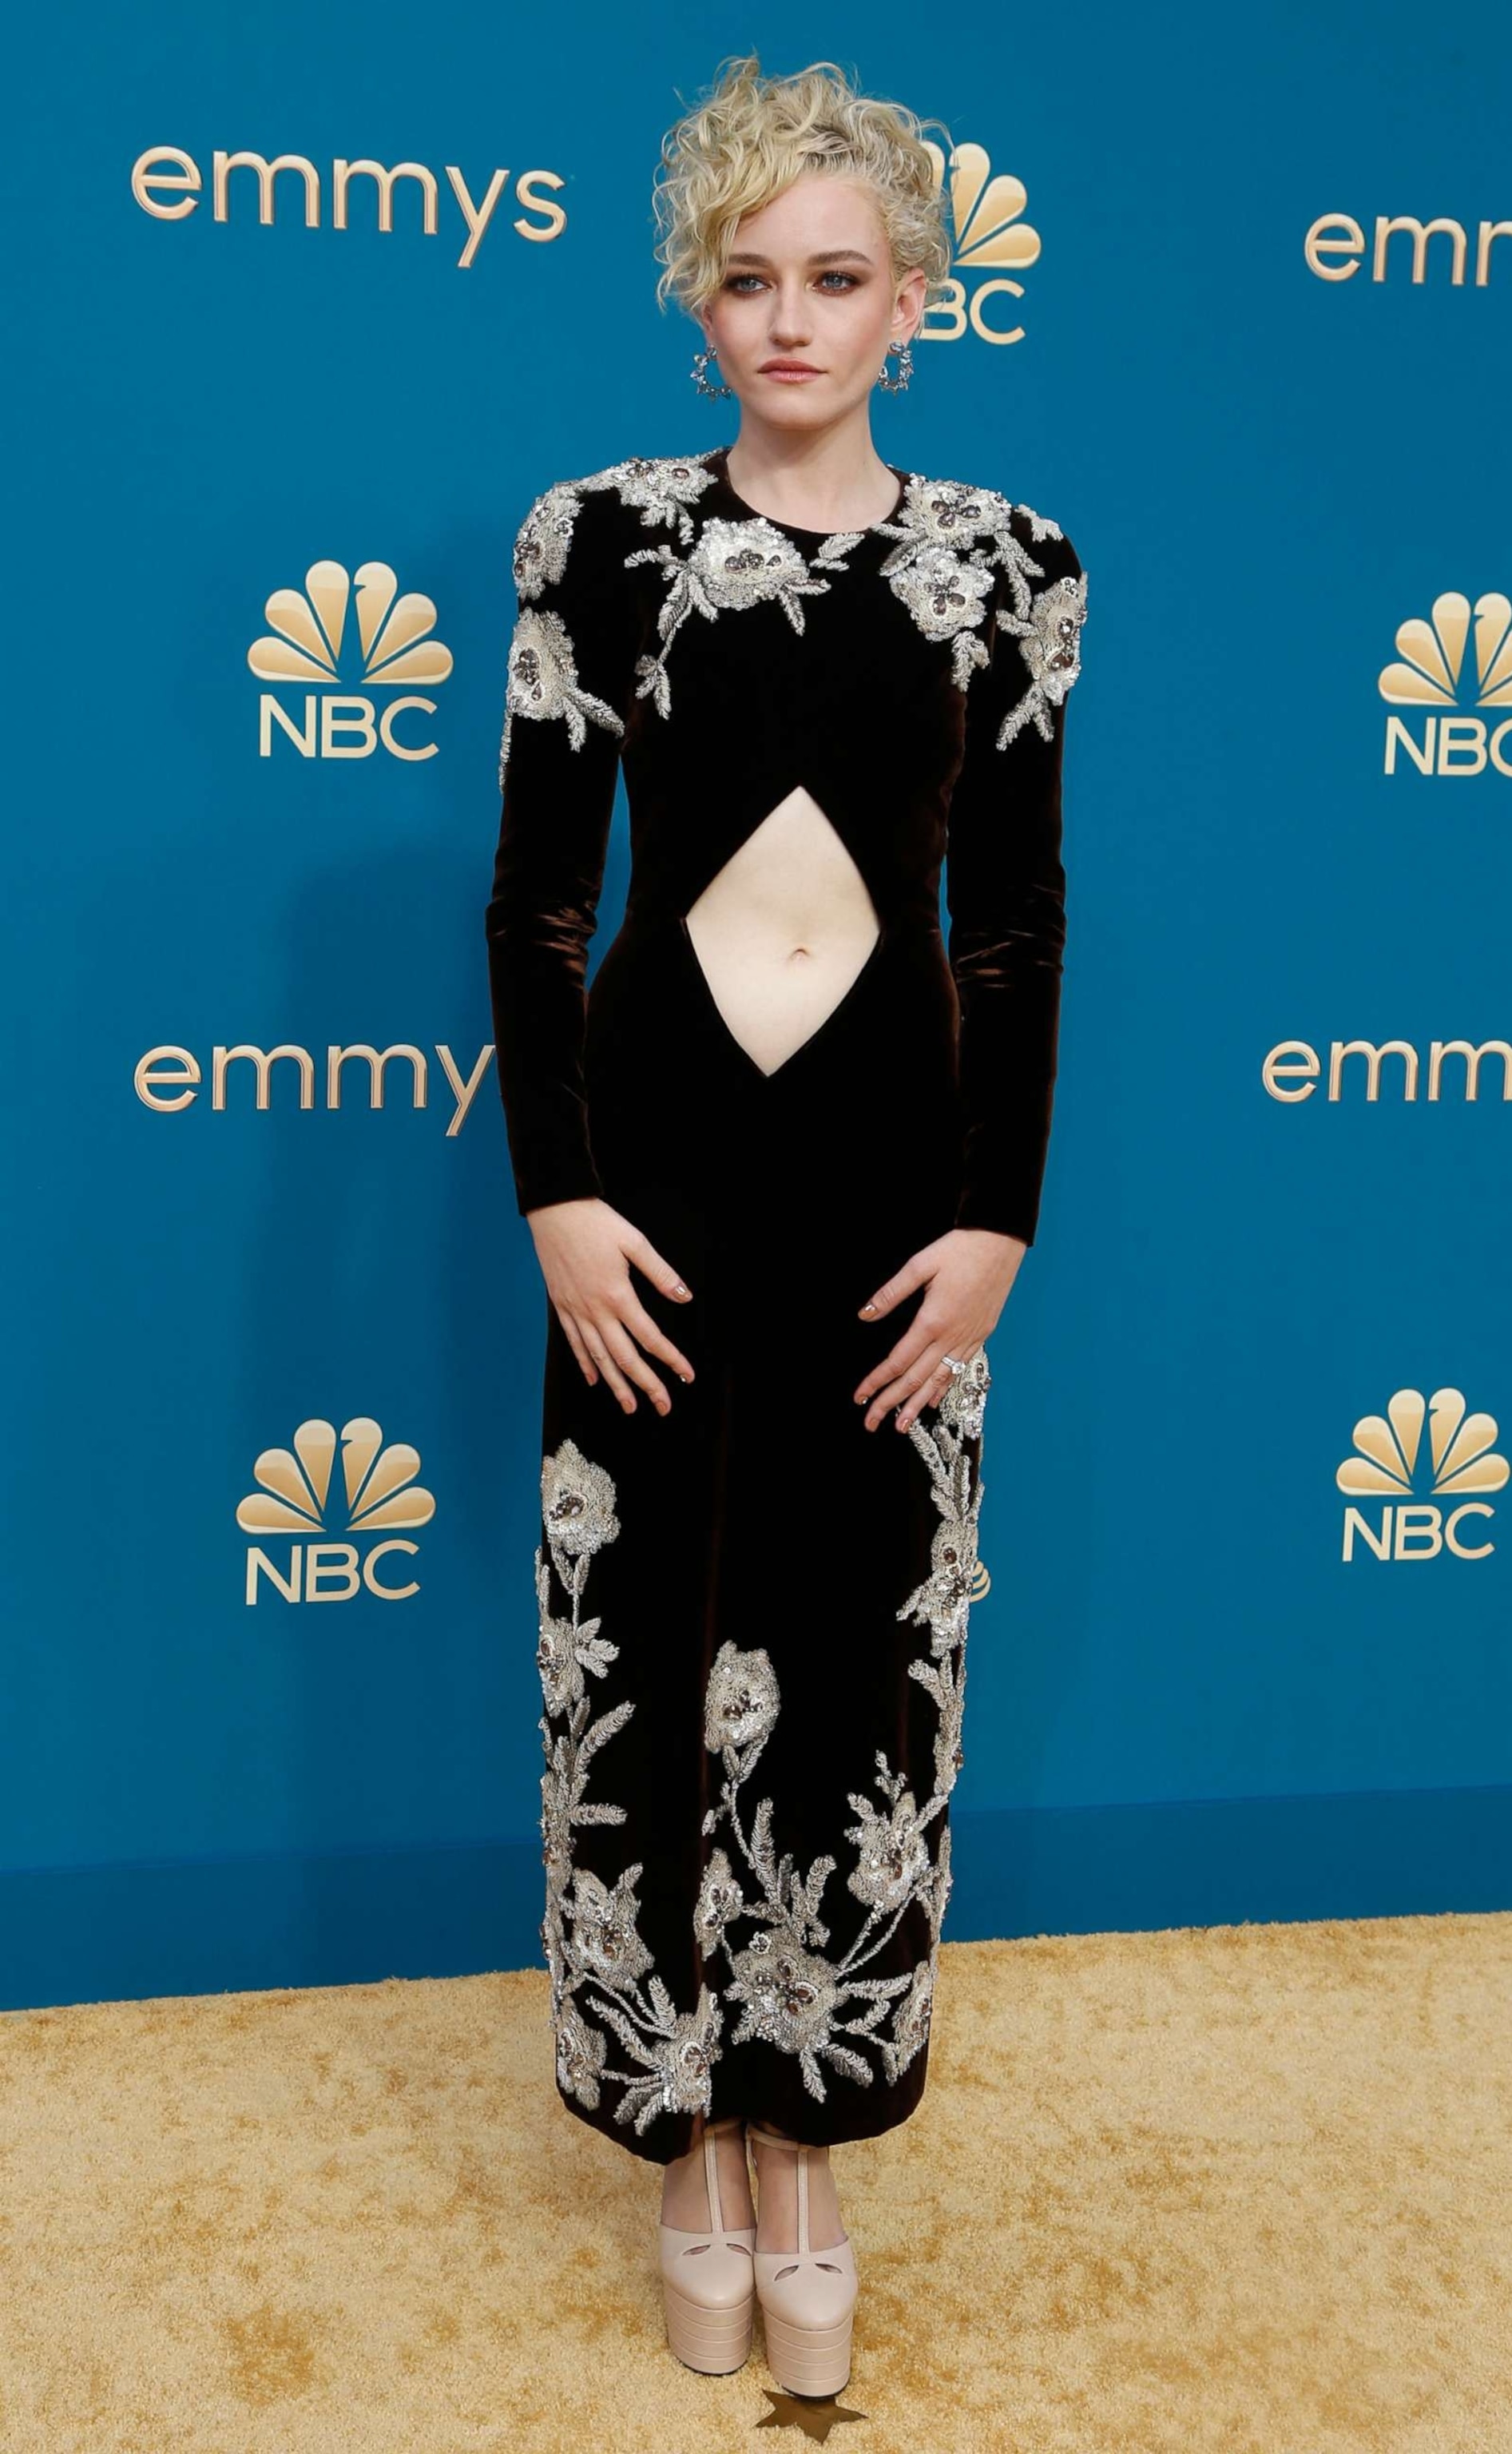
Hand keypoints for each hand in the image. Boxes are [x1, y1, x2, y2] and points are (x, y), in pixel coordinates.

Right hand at [526, 1197, 695, 1417]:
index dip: (671, 1359)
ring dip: (615, 1384)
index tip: (687, 1375)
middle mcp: (596, 1309)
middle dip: (645, 1385)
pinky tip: (594, 1379)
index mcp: (618, 1295)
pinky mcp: (561, 1306)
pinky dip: (585, 1363)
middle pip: (624, 1357)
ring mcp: (575, 1310)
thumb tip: (684, 1297)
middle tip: (663, 1407)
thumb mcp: (635, 1242)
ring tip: (629, 1406)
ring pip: (598, 1357)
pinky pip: (574, 1342)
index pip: (650, 1337)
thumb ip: (660, 1273)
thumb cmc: (597, 1223)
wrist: (554, 1210)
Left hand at [853, 1227, 1024, 1431]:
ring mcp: (969, 1338)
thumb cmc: (959, 1250)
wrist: (1001, 1242)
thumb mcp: (919, 1265)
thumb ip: (891, 1293)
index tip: (860, 1397)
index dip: (877, 1381)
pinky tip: (933, 1399)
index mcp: (932, 1321)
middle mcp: (952, 1336)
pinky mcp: (982, 1334)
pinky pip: (959, 1369)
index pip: (898, 1361)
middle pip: (916, 1379)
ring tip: (901, 1426)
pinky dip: (944, 1387)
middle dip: (892, 1403)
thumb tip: (864, 1315)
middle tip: (871, 1424)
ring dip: (918, 1405)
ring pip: (939, 1380)